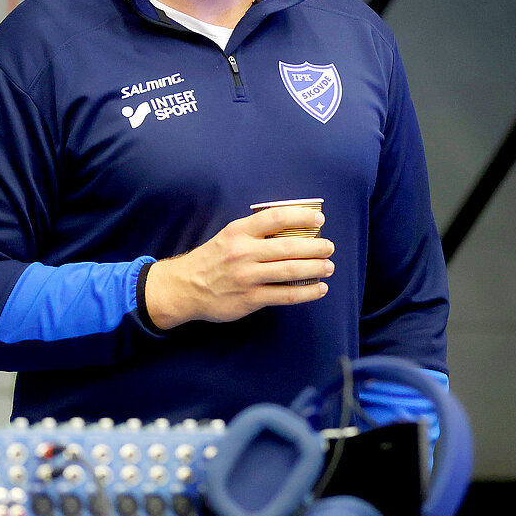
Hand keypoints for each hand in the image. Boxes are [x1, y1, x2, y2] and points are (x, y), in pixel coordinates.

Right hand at [143, 207, 334, 328]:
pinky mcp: (250, 299)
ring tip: (329, 267)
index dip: (301, 217)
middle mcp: (244, 252)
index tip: (319, 221)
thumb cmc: (212, 260)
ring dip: (316, 268)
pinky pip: (285, 295)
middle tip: (330, 247)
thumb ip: (255, 232)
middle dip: (316, 247)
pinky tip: (319, 289)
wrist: (185, 287)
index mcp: (239, 232)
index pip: (276, 217)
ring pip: (290, 271)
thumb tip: (293, 228)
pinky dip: (307, 292)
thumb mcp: (229, 236)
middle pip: (289, 247)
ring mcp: (247, 277)